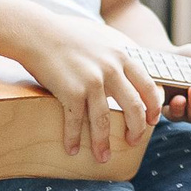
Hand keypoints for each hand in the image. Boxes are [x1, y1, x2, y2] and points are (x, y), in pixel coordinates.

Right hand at [17, 11, 164, 162]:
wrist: (37, 33)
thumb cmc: (68, 35)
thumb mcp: (103, 39)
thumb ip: (118, 54)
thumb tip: (131, 67)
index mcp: (123, 56)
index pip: (149, 86)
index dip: (153, 107)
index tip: (151, 121)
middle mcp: (112, 69)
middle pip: (134, 107)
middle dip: (136, 130)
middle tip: (133, 141)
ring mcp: (92, 81)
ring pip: (104, 121)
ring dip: (103, 144)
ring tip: (103, 158)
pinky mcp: (71, 91)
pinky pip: (76, 122)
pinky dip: (74, 138)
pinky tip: (72, 149)